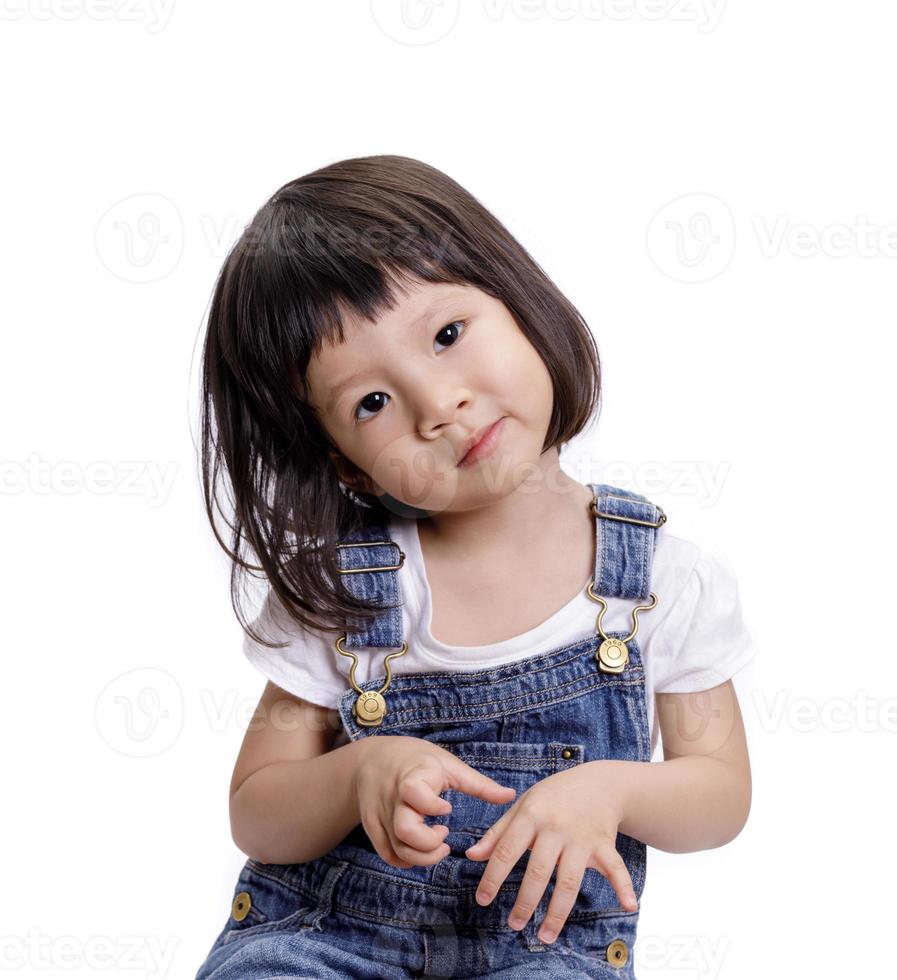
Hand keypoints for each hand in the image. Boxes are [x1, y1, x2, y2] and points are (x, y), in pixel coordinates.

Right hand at [353, 735, 516, 868]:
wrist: (371, 759)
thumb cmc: (416, 759)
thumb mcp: (447, 764)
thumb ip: (478, 784)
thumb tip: (511, 796)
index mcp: (412, 776)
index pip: (413, 792)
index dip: (432, 805)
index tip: (448, 808)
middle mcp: (393, 798)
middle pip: (404, 829)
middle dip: (429, 843)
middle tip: (444, 834)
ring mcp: (381, 815)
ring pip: (397, 848)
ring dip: (421, 857)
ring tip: (438, 845)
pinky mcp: (373, 827)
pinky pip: (387, 855)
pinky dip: (406, 860)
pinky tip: (421, 851)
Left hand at [464, 761, 637, 944]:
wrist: (598, 781)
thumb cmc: (555, 795)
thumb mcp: (523, 805)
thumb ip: (497, 832)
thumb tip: (471, 856)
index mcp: (532, 815)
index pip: (507, 850)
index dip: (493, 877)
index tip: (482, 900)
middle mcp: (556, 827)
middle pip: (538, 871)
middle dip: (525, 902)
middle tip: (514, 925)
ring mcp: (582, 837)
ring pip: (569, 880)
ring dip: (557, 911)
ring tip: (545, 936)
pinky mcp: (604, 844)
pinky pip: (615, 868)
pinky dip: (624, 887)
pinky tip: (628, 906)